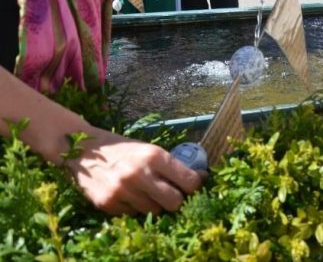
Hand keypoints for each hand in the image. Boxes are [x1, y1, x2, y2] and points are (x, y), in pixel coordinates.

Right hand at [64, 127, 203, 215]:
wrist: (83, 150)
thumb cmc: (122, 148)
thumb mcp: (148, 148)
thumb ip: (169, 164)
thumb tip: (199, 178)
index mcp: (154, 155)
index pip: (188, 181)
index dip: (196, 185)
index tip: (196, 184)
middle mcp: (139, 174)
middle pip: (174, 202)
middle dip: (177, 200)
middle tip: (173, 193)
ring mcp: (123, 191)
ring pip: (154, 211)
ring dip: (154, 204)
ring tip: (145, 190)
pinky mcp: (108, 204)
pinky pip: (133, 215)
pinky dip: (135, 207)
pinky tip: (128, 194)